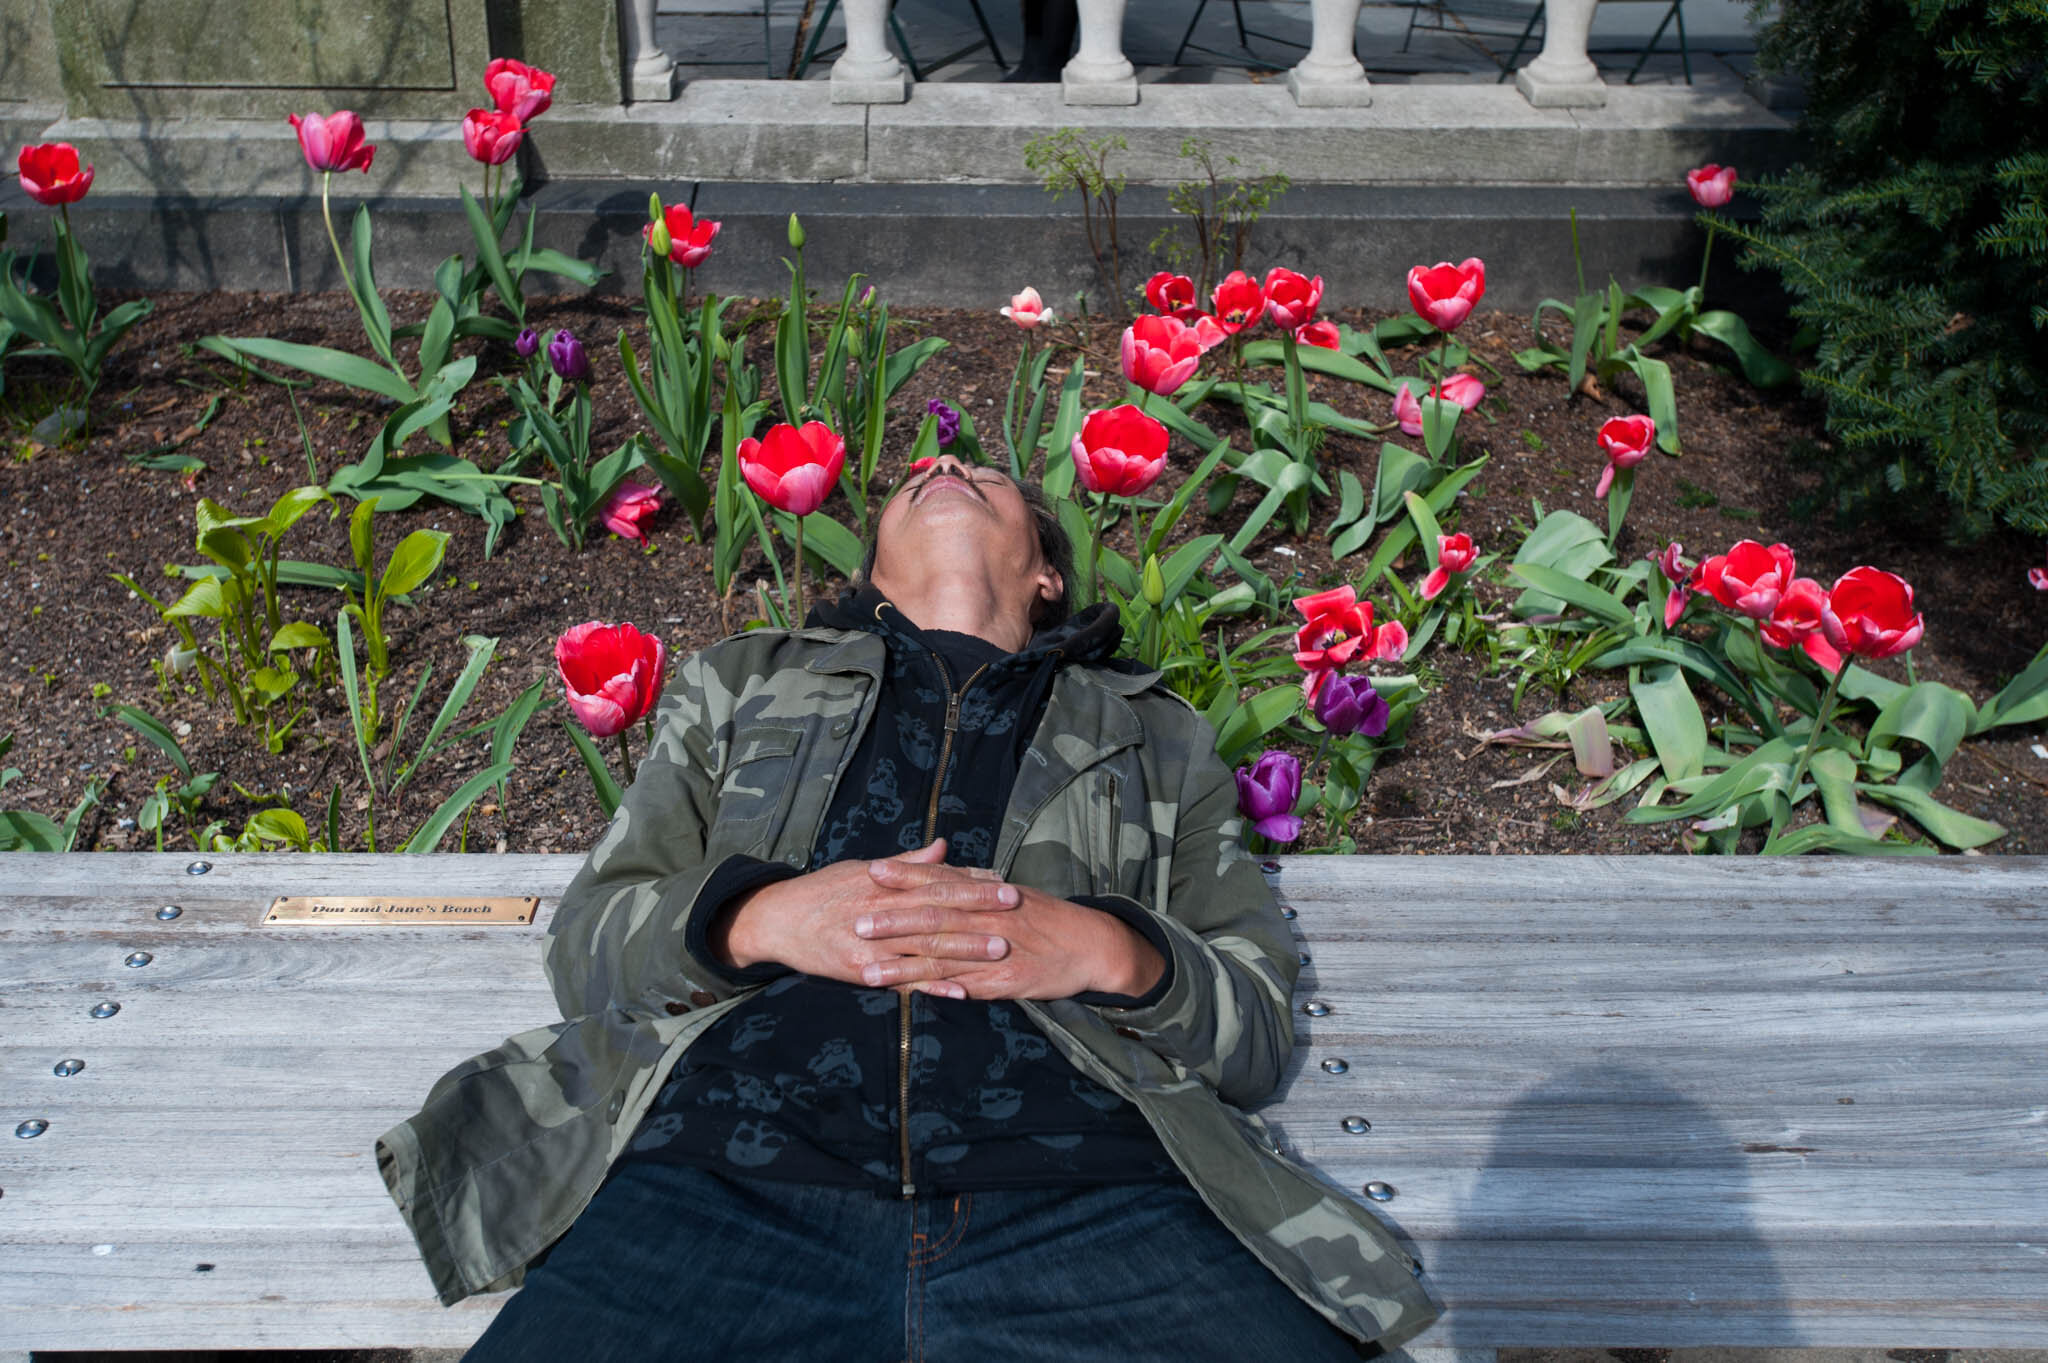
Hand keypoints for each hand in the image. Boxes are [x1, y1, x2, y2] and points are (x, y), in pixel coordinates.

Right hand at [716, 839, 1018, 994]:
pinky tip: (962, 992)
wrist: (777, 920)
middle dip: (979, 910)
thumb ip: (907, 863)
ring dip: (966, 949)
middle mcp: (880, 911)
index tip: (1002, 880)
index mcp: (883, 883)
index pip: (935, 881)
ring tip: (1002, 949)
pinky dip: (933, 988)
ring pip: (925, 947)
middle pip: (937, 910)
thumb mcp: (861, 868)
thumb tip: (943, 847)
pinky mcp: (860, 971)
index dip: (971, 881)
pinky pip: (903, 982)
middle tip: (1016, 909)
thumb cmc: (823, 890)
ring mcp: (871, 944)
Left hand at [856, 863, 1165, 1001]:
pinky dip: (940, 990)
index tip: (872, 870)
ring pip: (943, 957)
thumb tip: (942, 868)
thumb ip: (975, 884)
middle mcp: (992, 918)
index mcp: (991, 894)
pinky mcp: (1008, 981)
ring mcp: (999, 951)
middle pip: (936, 918)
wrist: (1094, 945)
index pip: (942, 881)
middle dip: (894, 921)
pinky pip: (968, 986)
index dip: (907, 875)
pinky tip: (911, 996)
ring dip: (902, 966)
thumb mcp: (1013, 893)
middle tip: (856, 922)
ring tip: (866, 972)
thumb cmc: (1049, 918)